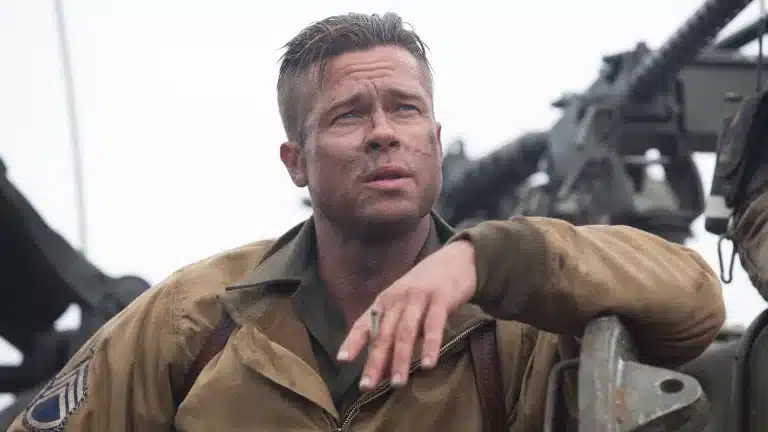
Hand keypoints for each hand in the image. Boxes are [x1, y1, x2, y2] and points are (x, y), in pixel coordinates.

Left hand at [336, 240, 477, 390]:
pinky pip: (434, 325)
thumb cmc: (427, 287)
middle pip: (383, 334)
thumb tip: (383, 367)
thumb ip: (394, 329)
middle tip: (367, 386)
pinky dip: (430, 345)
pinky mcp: (441, 298)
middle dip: (374, 361)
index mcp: (385, 301)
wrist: (457, 259)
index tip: (342, 360)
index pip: (364, 323)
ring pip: (405, 332)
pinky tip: (429, 364)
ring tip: (397, 384)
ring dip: (400, 359)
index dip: (353, 341)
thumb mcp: (405, 303)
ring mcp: (419, 298)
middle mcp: (398, 299)